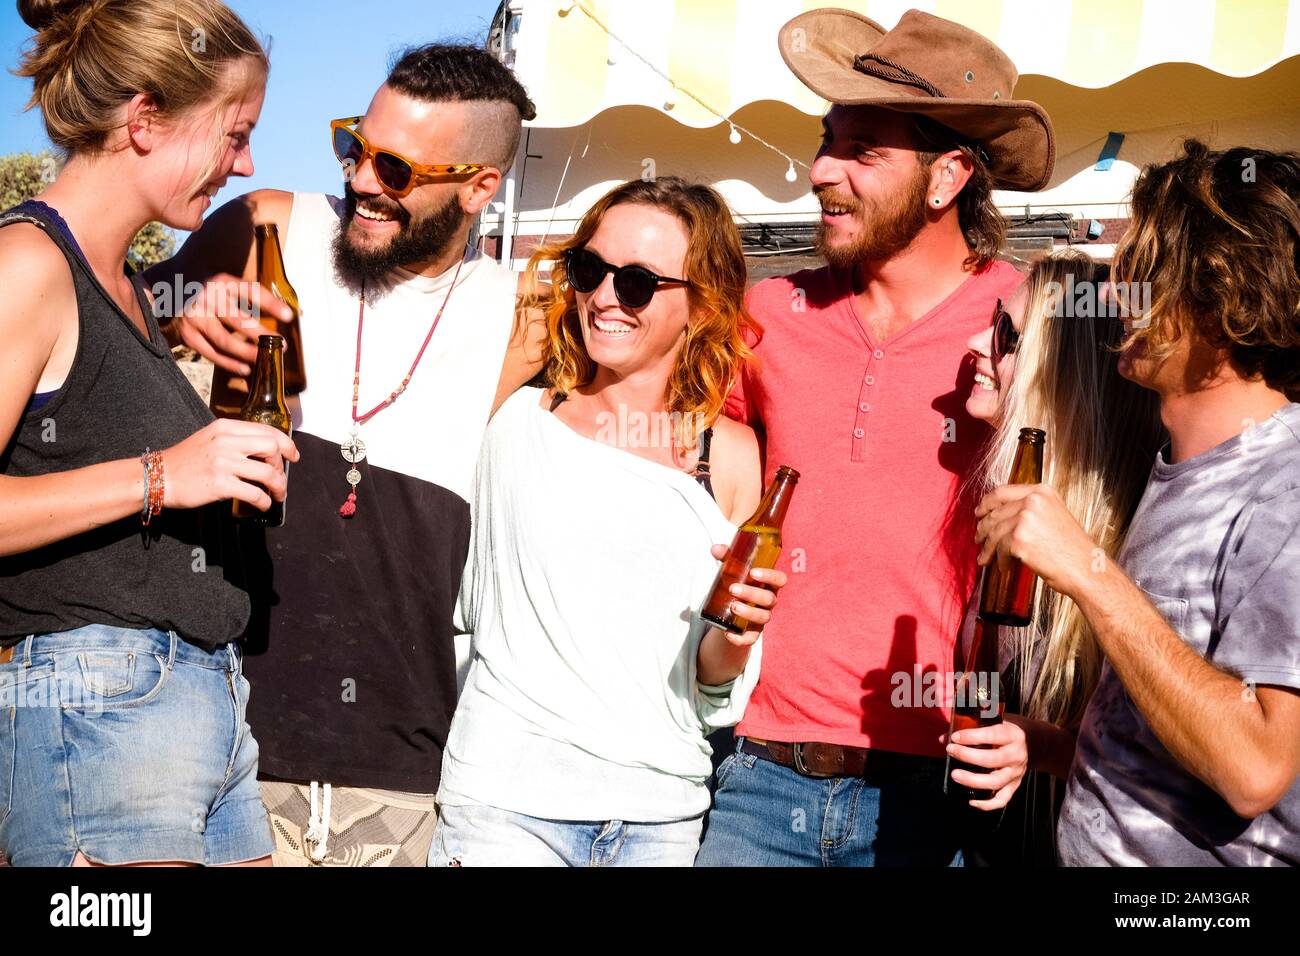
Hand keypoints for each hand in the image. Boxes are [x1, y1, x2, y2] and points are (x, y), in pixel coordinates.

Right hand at [162, 419, 299, 511]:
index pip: (266, 430)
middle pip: (271, 448)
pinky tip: (263, 504)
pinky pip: (254, 493)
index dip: (286, 444)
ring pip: (267, 473)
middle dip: (282, 465)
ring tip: (277, 494)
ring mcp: (223, 463)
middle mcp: (225, 442)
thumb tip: (265, 450)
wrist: (158, 477)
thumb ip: (235, 439)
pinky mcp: (220, 484)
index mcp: (225, 427)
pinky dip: (264, 501)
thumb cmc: (185, 460)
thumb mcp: (210, 438)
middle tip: (280, 477)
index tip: (293, 455)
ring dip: (279, 486)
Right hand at [168, 273, 292, 374]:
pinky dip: (230, 363)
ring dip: (248, 352)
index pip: (250, 291)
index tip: (289, 316)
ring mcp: (195, 317)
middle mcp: (206, 297)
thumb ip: (247, 298)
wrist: (165, 301)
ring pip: (226, 340)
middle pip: (239, 320)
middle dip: (262, 335)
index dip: (271, 304)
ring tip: (265, 358)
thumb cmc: (207, 297)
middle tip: (282, 346)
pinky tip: (245, 368)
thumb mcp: (224, 288)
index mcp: (220, 282)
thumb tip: (284, 315)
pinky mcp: (188, 335)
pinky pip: (212, 353)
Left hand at [708, 543, 786, 648]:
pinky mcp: (752, 632)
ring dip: (748, 612)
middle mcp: (769, 602)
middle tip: (733, 588)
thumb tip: (715, 548)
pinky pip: (751, 638)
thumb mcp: (733, 570)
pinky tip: (728, 633)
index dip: (770, 576)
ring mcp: (762, 618)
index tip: (754, 572)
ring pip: (763, 617)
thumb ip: (727, 558)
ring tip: (733, 606)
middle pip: (769, 599)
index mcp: (769, 584)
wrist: (732, 611)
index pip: (780, 579)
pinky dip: (740, 638)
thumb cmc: (739, 584)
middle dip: (752, 593)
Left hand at [940, 715, 1029, 809]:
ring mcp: (1016, 772)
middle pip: (992, 760)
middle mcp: (1016, 755)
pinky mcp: (1014, 785)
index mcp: (1012, 735)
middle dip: (968, 756)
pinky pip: (1002, 799)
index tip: (954, 737)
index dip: (972, 736)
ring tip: (954, 775)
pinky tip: (971, 801)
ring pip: (996, 781)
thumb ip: (971, 727)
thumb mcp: (995, 722)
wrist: (1034, 743)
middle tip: (950, 751)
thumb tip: (942, 738)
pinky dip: (987, 804)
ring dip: (973, 780)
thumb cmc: (1006, 730)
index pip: (993, 735)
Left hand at [975, 483, 1097, 598]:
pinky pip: (1000, 549)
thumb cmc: (1072, 549)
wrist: (1087, 568)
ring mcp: (1025, 518)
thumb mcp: (1054, 516)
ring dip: (988, 548)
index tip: (979, 512)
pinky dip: (1000, 560)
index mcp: (1041, 492)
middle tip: (979, 539)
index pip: (1002, 492)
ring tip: (986, 558)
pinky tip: (1004, 567)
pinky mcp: (1020, 539)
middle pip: (995, 513)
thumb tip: (1000, 518)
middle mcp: (1033, 501)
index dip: (986, 503)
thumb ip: (1030, 511)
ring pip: (994, 532)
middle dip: (984, 529)